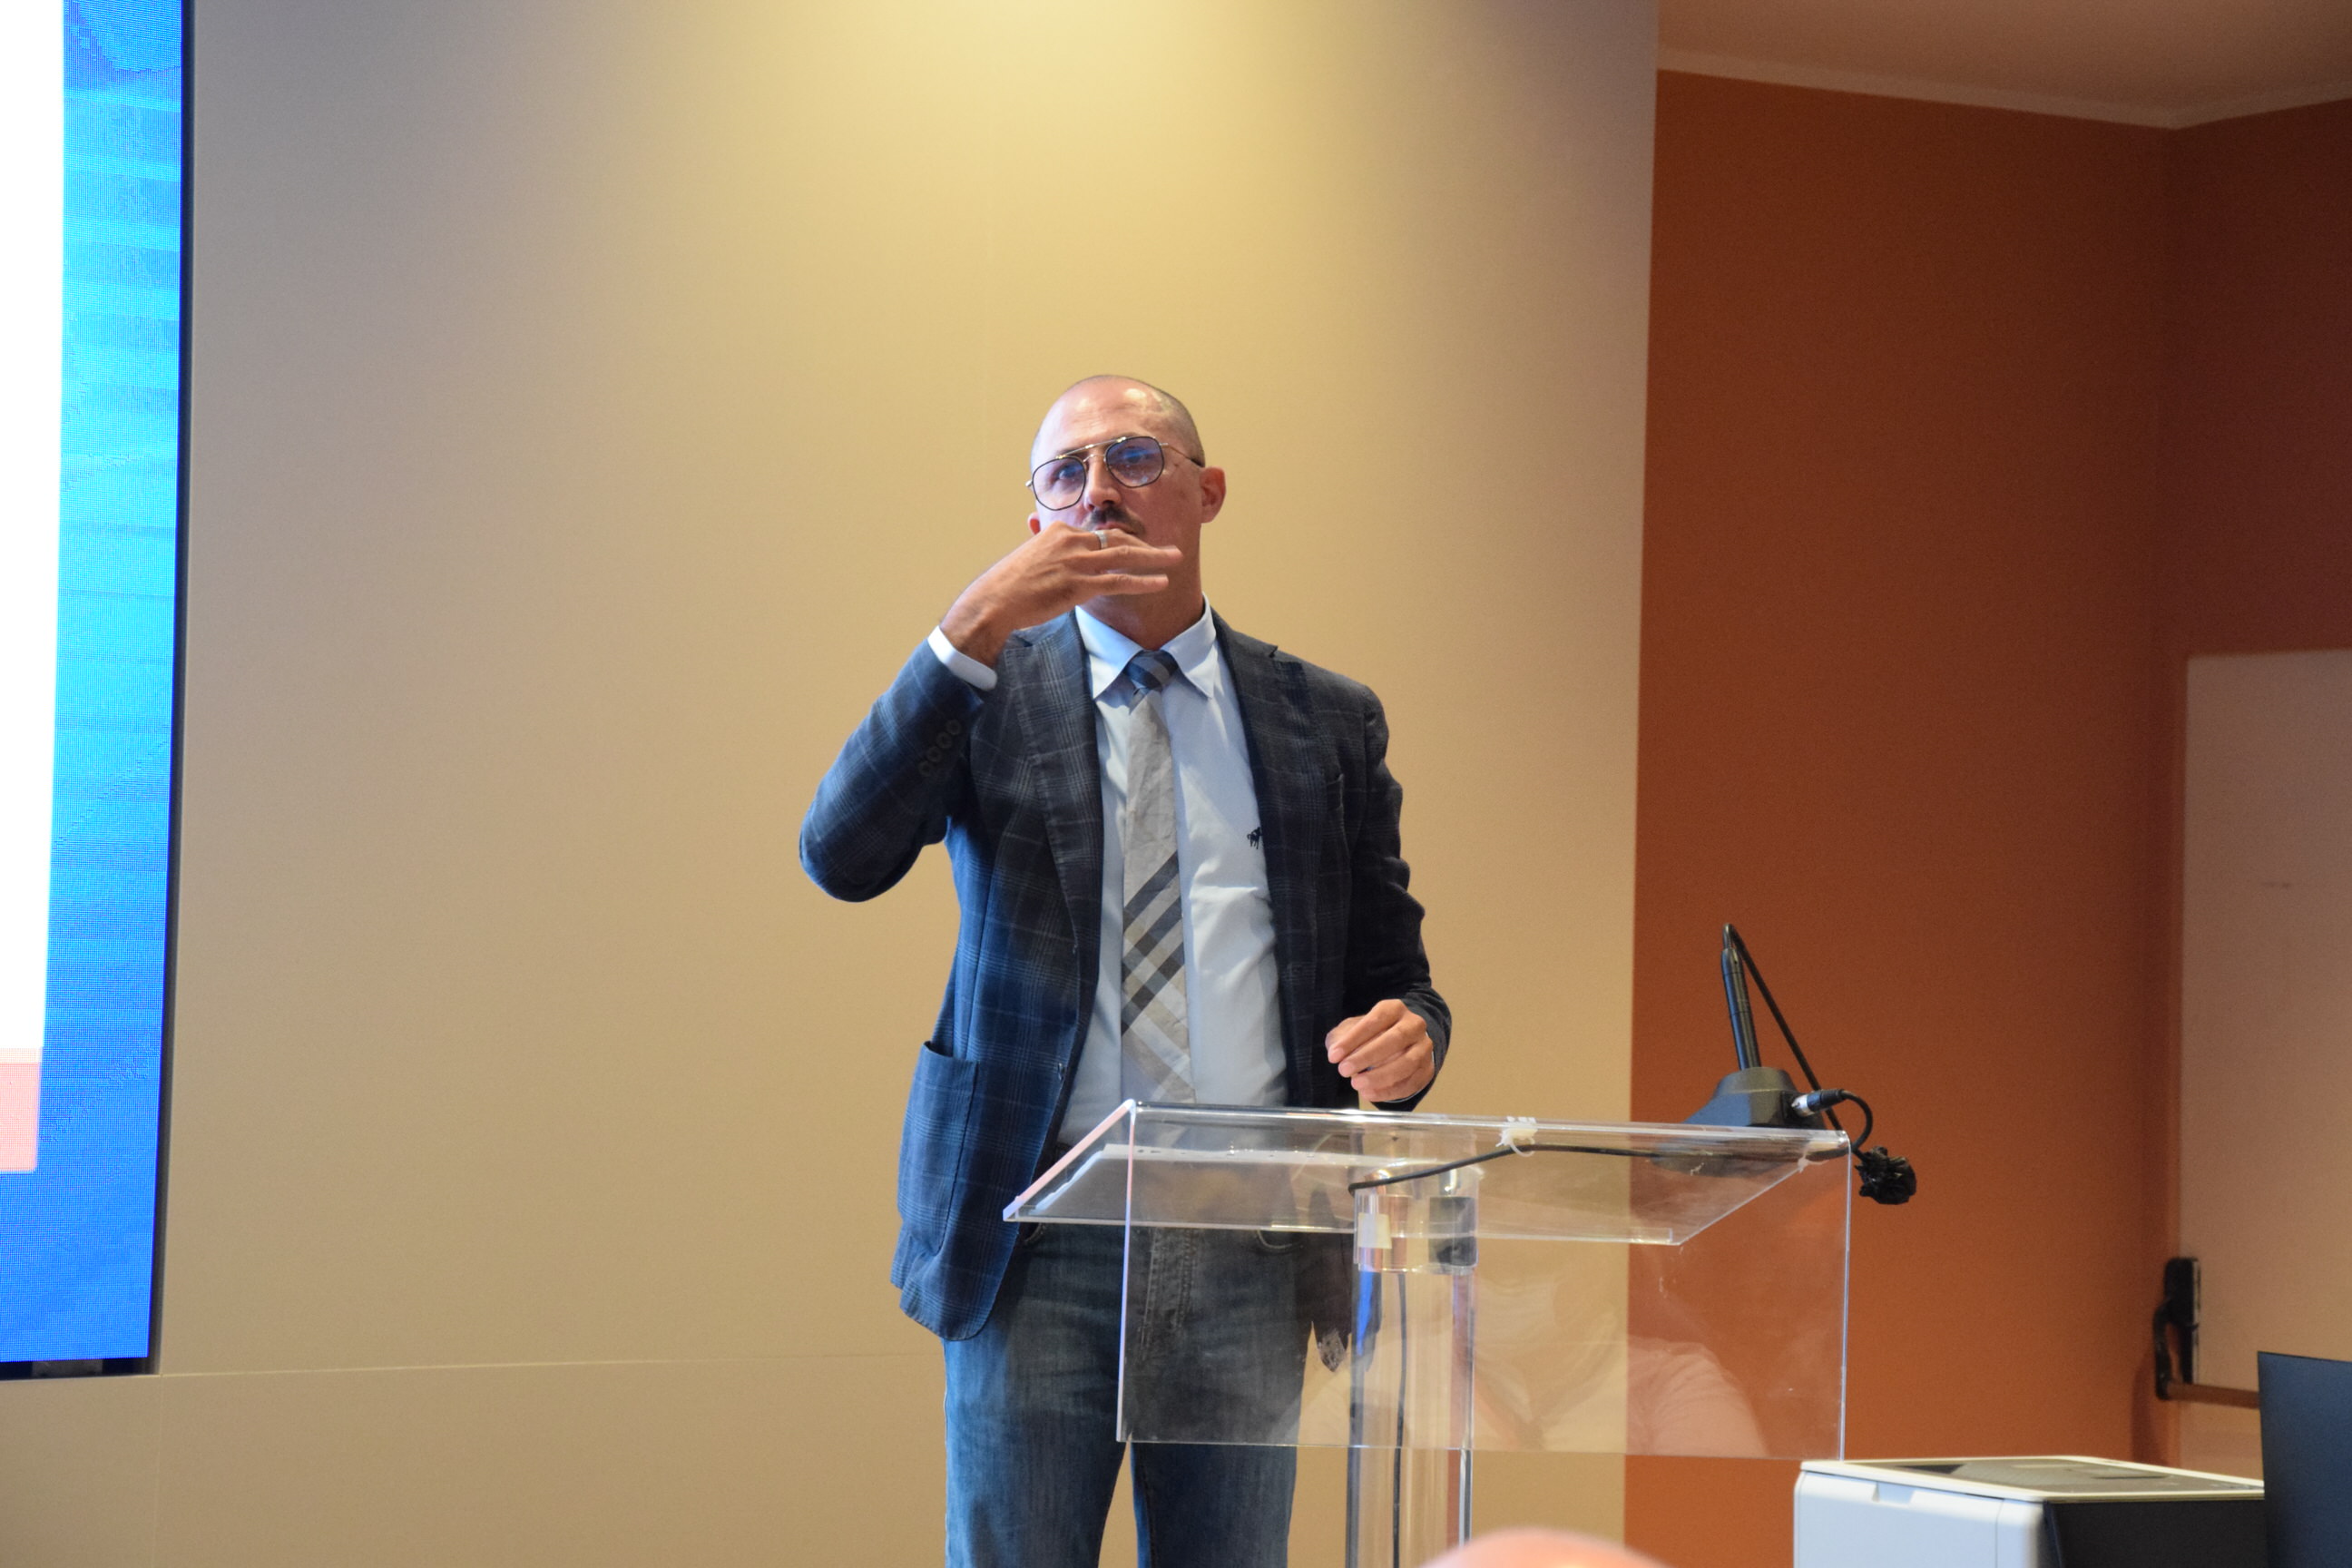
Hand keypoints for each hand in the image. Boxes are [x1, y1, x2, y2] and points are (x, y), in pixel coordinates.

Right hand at [938, 523, 1181, 667]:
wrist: (994, 601)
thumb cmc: (1010, 585)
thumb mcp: (1034, 559)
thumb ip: (1054, 554)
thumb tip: (1068, 564)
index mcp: (1060, 531)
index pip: (1101, 532)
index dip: (1126, 541)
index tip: (1142, 548)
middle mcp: (1070, 541)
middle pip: (1118, 538)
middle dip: (1146, 545)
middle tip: (1169, 550)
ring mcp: (1076, 562)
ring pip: (1124, 556)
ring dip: (1154, 557)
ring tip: (1176, 558)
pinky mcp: (1078, 585)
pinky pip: (1118, 581)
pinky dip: (1142, 581)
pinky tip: (1160, 583)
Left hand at [1326, 998, 1434, 1103]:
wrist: (1405, 1042)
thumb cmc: (1373, 1034)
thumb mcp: (1355, 1029)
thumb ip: (1343, 1037)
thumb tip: (1337, 1053)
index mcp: (1394, 1009)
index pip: (1375, 1021)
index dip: (1353, 1039)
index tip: (1334, 1056)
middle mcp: (1414, 1025)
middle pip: (1394, 1040)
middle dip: (1366, 1057)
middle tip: (1344, 1070)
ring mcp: (1424, 1048)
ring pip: (1407, 1063)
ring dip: (1380, 1076)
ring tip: (1356, 1084)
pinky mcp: (1427, 1069)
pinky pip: (1411, 1082)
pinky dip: (1389, 1091)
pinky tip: (1369, 1094)